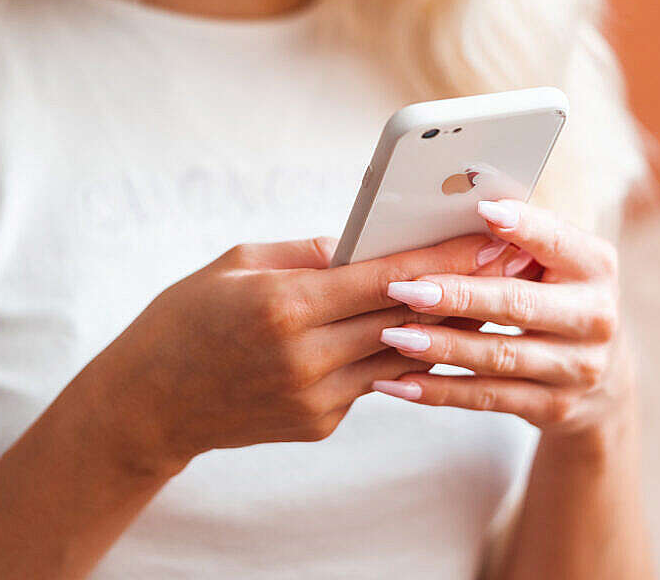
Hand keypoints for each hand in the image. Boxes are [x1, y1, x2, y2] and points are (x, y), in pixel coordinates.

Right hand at [89, 232, 504, 468]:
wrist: (149, 403)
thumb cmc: (186, 318)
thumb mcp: (239, 263)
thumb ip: (310, 254)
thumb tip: (368, 245)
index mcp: (286, 307)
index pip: (388, 278)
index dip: (447, 256)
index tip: (492, 236)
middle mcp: (308, 358)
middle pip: (408, 317)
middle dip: (464, 285)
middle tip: (510, 258)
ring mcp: (316, 399)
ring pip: (402, 353)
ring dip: (446, 324)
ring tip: (486, 292)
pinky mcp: (320, 423)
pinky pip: (374, 379)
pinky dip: (400, 352)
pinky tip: (427, 331)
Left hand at [370, 199, 633, 441]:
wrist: (603, 377)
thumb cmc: (560, 297)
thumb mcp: (560, 264)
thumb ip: (523, 239)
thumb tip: (462, 203)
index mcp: (596, 267)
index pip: (556, 241)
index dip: (522, 227)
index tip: (480, 211)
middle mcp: (595, 317)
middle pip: (518, 304)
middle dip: (458, 296)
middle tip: (405, 289)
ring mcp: (577, 368)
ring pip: (498, 356)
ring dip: (441, 346)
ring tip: (393, 335)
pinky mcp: (554, 407)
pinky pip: (488, 398)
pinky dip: (439, 390)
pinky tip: (398, 382)